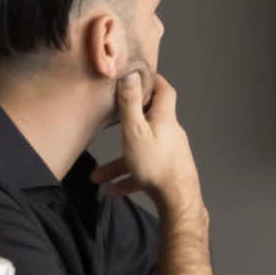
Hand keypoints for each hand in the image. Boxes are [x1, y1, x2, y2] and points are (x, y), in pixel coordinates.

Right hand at [96, 71, 203, 217]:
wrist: (178, 199)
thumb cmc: (155, 163)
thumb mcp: (135, 130)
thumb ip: (131, 104)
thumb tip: (131, 75)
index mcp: (164, 119)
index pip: (164, 91)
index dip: (154, 81)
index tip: (141, 76)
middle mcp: (169, 134)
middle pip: (147, 123)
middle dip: (126, 124)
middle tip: (113, 118)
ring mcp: (169, 153)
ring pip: (139, 152)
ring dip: (119, 163)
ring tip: (98, 176)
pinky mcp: (167, 172)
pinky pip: (143, 172)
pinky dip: (128, 178)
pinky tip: (113, 191)